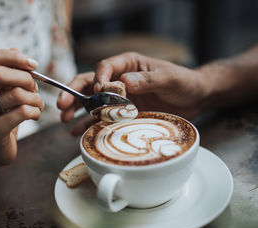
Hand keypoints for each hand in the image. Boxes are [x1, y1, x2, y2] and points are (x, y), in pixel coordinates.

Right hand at [0, 48, 43, 167]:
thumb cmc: (0, 116)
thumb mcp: (3, 92)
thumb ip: (8, 71)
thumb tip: (17, 51)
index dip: (15, 58)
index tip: (33, 64)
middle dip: (26, 78)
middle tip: (35, 88)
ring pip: (16, 94)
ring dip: (35, 98)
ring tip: (38, 105)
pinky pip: (22, 112)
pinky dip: (35, 111)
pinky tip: (34, 115)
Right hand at [57, 52, 210, 134]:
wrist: (195, 98)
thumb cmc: (184, 82)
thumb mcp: (169, 78)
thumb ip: (148, 79)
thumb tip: (124, 82)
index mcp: (129, 65)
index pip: (105, 67)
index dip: (98, 79)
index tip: (98, 92)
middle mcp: (120, 79)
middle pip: (90, 83)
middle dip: (74, 93)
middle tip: (62, 105)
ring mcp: (120, 97)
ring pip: (92, 101)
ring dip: (77, 109)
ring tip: (64, 119)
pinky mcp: (123, 113)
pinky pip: (102, 118)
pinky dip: (89, 124)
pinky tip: (77, 132)